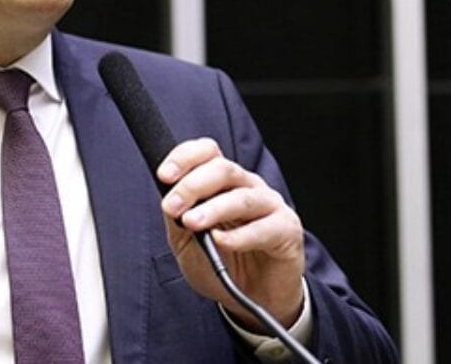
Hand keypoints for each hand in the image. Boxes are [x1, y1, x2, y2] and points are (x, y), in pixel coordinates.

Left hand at [158, 138, 304, 331]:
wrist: (254, 298)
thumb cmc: (222, 262)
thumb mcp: (186, 242)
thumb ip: (177, 220)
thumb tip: (169, 204)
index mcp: (223, 182)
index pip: (208, 152)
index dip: (185, 158)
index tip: (164, 175)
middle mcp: (247, 187)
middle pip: (223, 169)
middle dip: (192, 185)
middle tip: (172, 207)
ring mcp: (270, 206)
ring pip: (242, 197)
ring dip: (213, 209)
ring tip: (192, 222)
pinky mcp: (286, 230)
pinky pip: (264, 228)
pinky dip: (239, 236)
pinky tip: (220, 241)